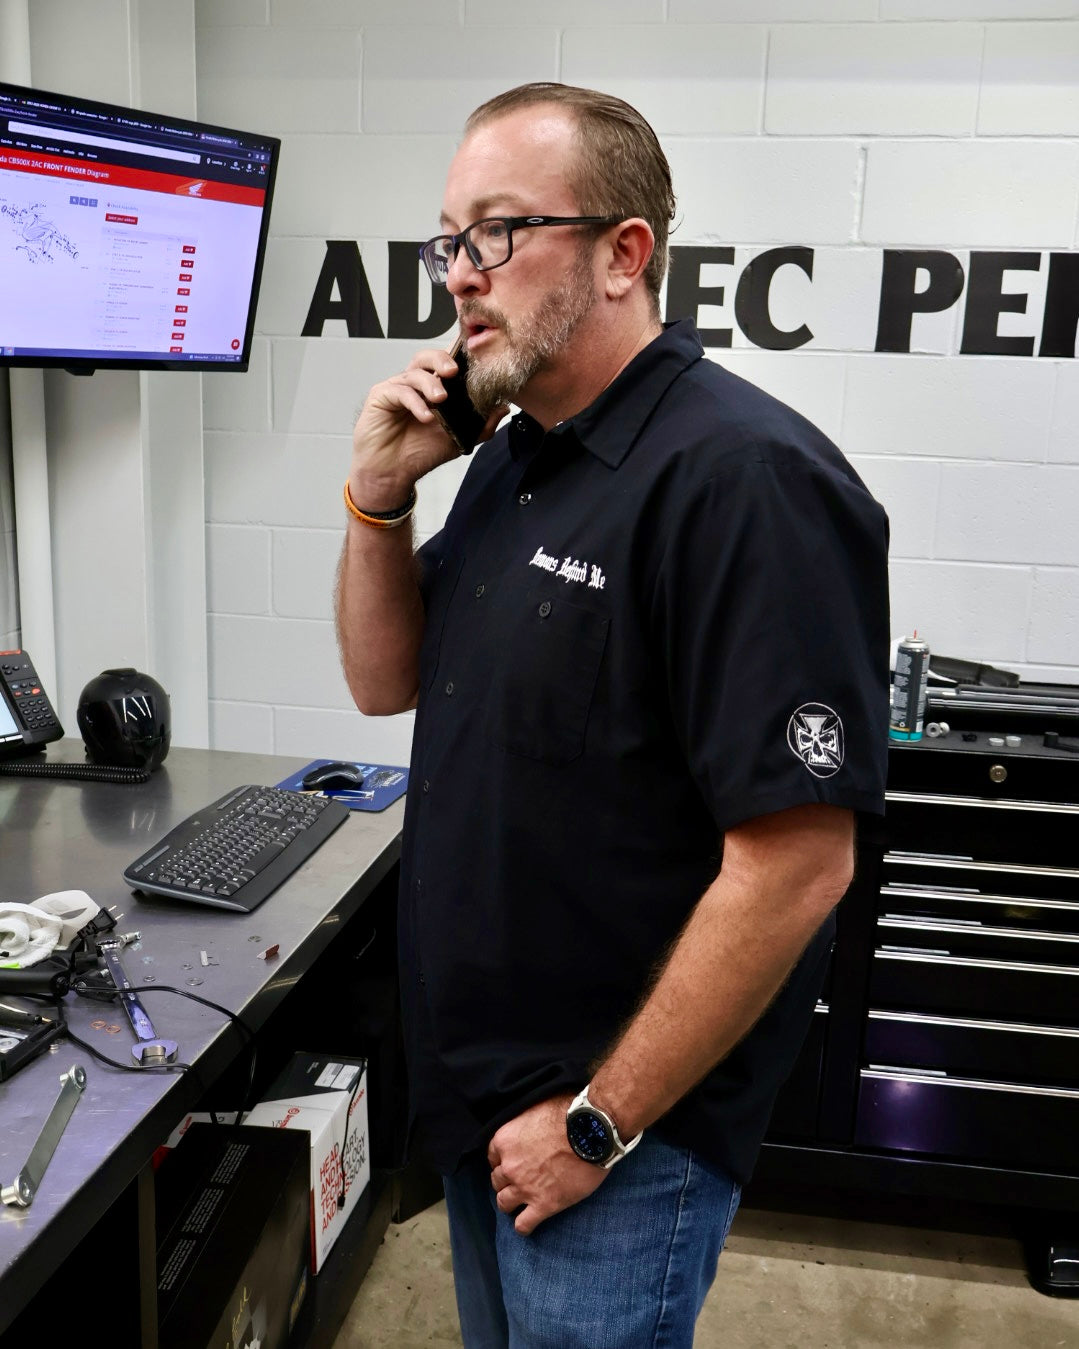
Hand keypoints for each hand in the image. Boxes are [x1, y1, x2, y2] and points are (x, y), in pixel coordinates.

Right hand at [348, 346, 504, 510]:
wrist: (392, 474)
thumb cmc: (418, 453)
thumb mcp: (457, 439)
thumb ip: (480, 425)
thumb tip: (503, 408)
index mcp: (432, 389)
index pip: (446, 365)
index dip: (458, 360)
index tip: (473, 363)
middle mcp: (414, 385)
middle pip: (427, 358)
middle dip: (442, 359)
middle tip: (454, 372)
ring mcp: (397, 388)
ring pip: (414, 372)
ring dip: (430, 384)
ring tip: (441, 400)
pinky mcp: (381, 396)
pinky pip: (399, 391)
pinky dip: (415, 402)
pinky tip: (425, 416)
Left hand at [487, 1094, 607, 1235]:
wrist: (592, 1132)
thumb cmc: (569, 1113)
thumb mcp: (538, 1106)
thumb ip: (525, 1120)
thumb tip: (529, 1120)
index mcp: (505, 1140)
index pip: (492, 1156)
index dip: (503, 1160)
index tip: (513, 1161)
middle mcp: (509, 1166)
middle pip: (497, 1181)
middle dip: (507, 1181)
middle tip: (521, 1179)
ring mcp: (525, 1188)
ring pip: (504, 1203)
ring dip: (511, 1203)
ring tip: (522, 1201)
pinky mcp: (544, 1205)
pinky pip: (523, 1225)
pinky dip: (524, 1226)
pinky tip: (528, 1222)